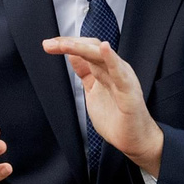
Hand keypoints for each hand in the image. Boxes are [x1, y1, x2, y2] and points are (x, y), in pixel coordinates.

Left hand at [42, 37, 164, 175]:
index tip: (49, 44)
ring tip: (66, 45)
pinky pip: (120, 73)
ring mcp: (122, 78)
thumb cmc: (116, 117)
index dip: (68, 45)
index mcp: (105, 70)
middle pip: (92, 49)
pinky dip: (112, 59)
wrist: (134, 140)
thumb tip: (72, 55)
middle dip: (70, 44)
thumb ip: (84, 72)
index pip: (86, 49)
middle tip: (50, 44)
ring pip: (102, 57)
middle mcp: (114, 70)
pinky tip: (104, 48)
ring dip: (83, 49)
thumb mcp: (92, 90)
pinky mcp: (129, 91)